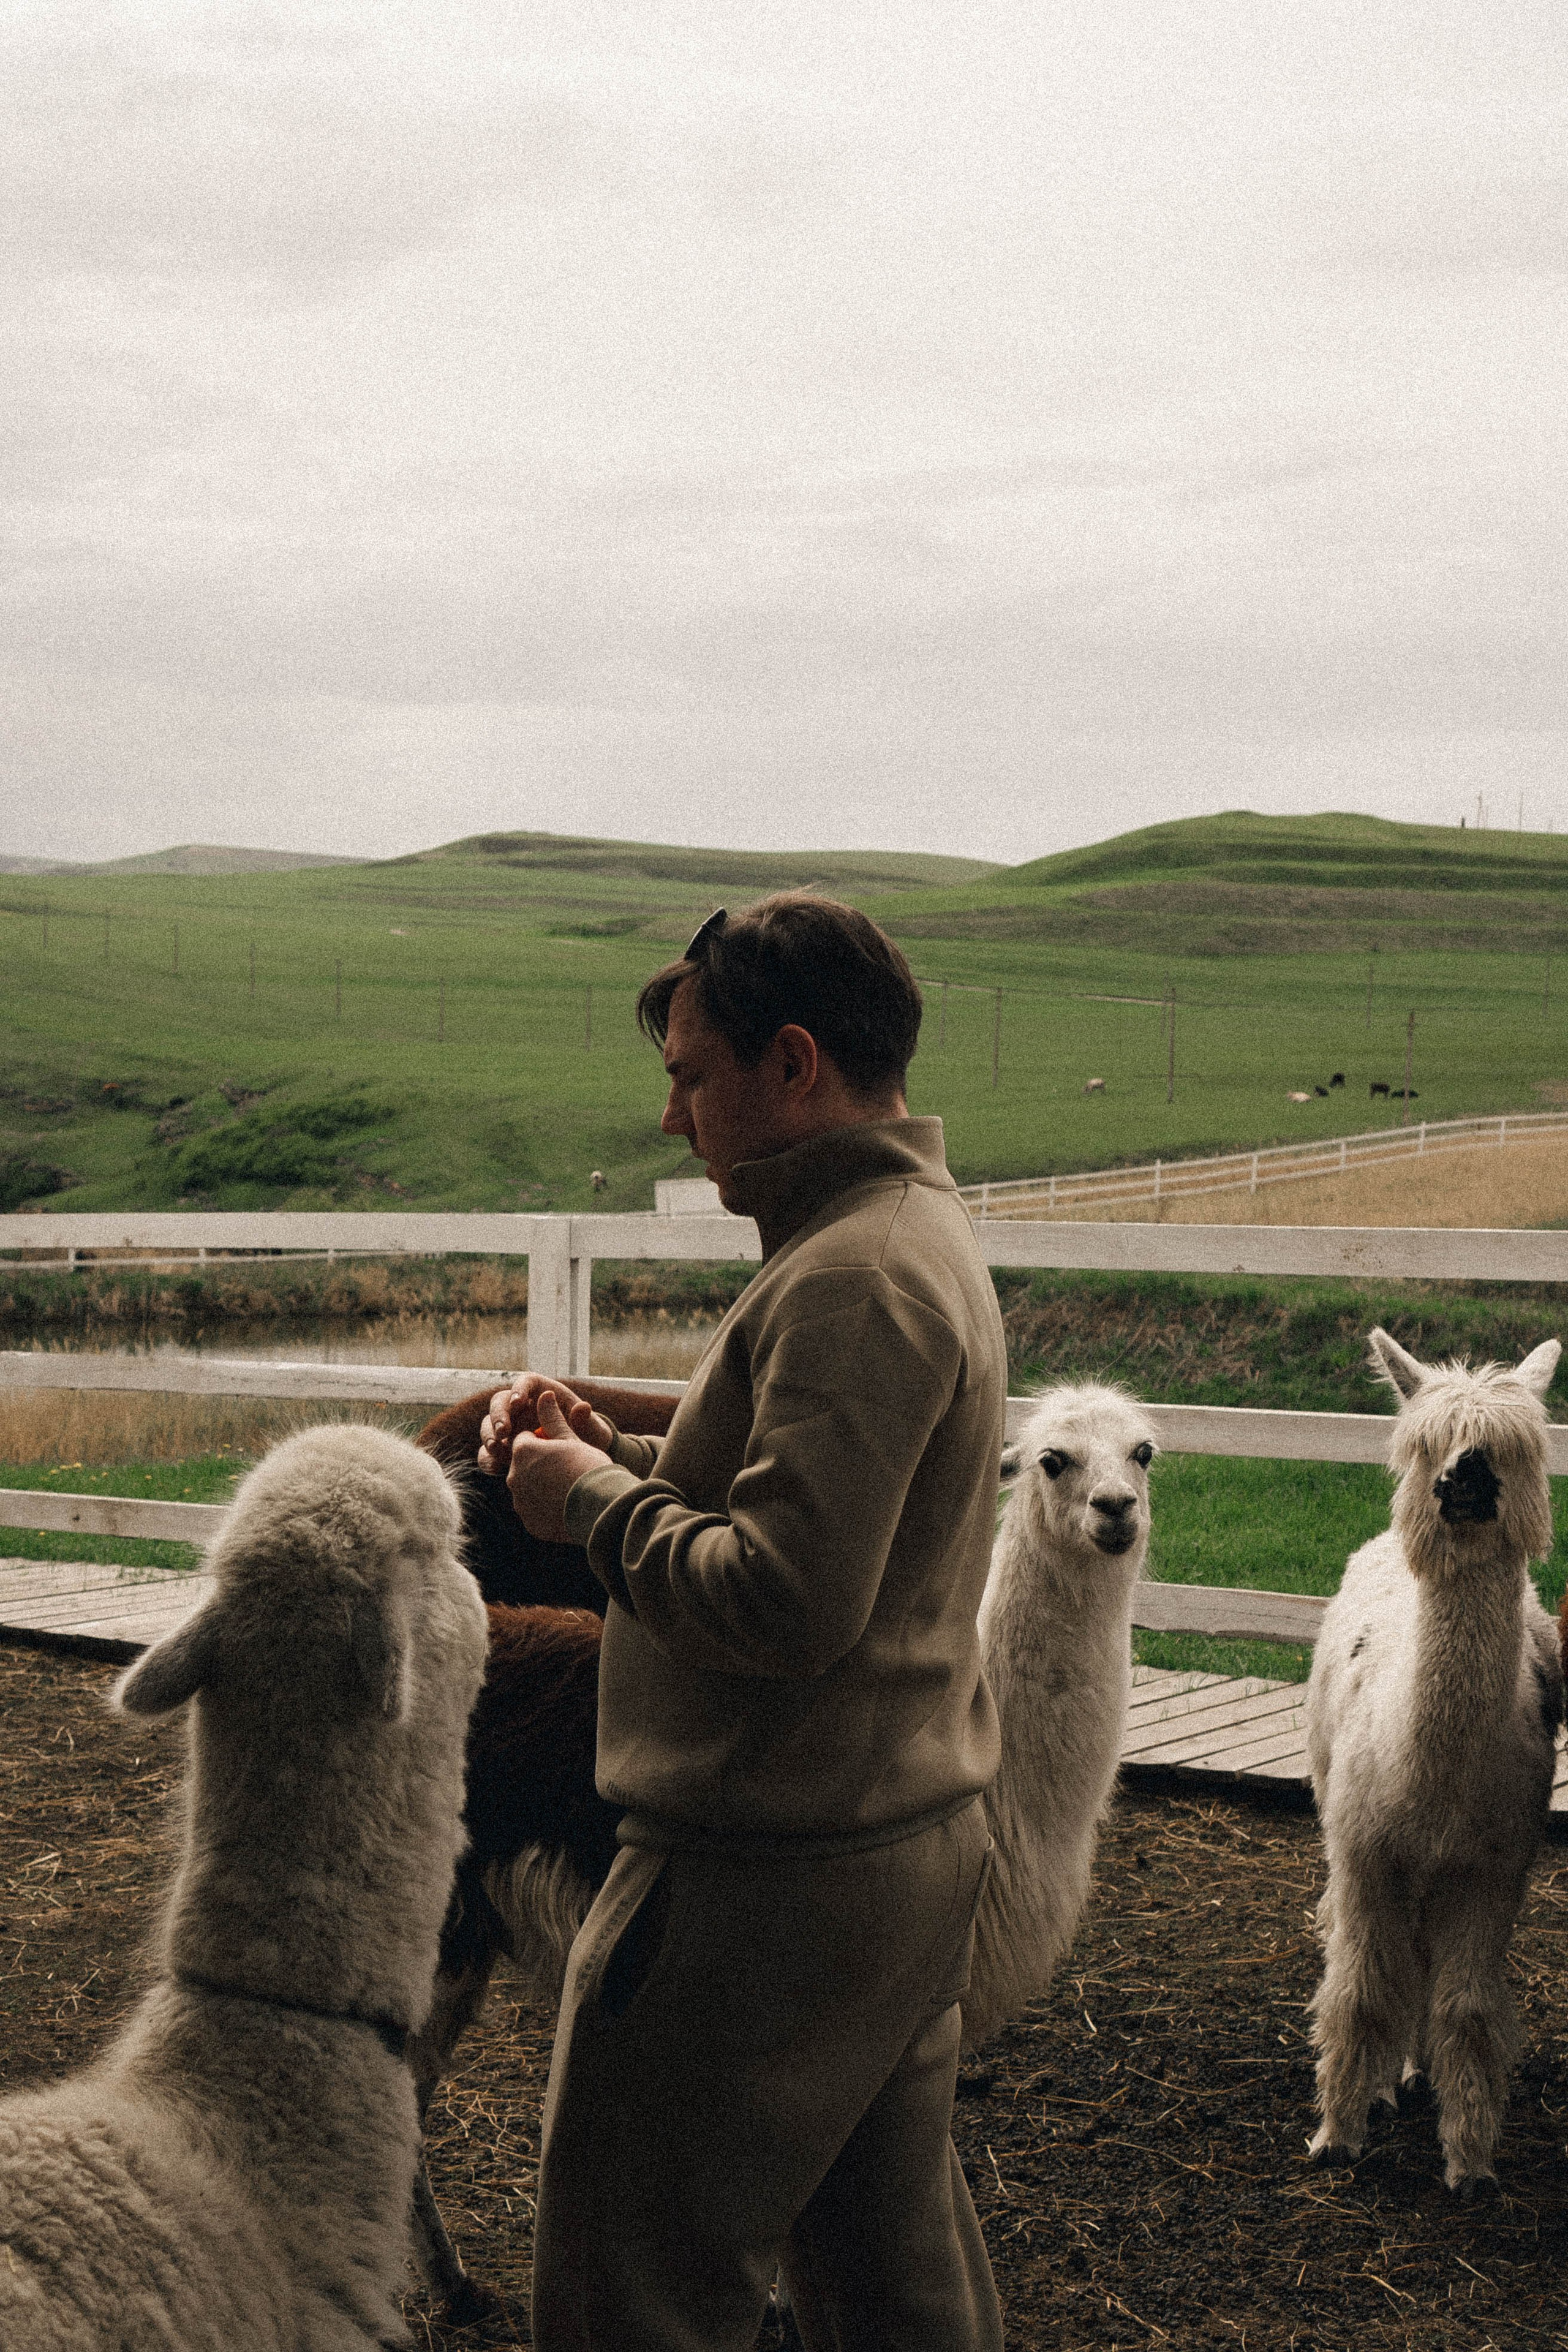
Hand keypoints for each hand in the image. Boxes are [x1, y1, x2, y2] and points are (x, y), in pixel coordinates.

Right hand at [478, 1374, 613, 1474]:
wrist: (582, 1466)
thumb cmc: (589, 1441)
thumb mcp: (593, 1433)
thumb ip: (586, 1422)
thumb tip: (583, 1407)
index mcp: (544, 1394)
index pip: (525, 1383)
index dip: (519, 1389)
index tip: (518, 1403)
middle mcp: (523, 1408)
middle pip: (500, 1402)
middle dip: (498, 1415)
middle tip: (503, 1432)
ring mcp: (511, 1428)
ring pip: (489, 1425)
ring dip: (489, 1435)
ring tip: (496, 1449)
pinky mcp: (504, 1449)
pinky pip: (488, 1451)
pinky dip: (488, 1457)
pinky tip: (496, 1466)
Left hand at [506, 1389, 612, 1541]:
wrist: (601, 1505)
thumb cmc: (588, 1466)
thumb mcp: (571, 1438)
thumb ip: (553, 1418)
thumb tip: (544, 1394)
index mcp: (522, 1451)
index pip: (525, 1440)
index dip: (543, 1442)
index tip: (561, 1448)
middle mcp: (513, 1476)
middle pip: (525, 1466)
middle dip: (540, 1466)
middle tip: (567, 1469)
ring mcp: (520, 1502)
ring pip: (529, 1490)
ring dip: (543, 1487)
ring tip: (569, 1488)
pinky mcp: (529, 1523)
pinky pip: (535, 1511)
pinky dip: (547, 1509)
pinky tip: (567, 1507)